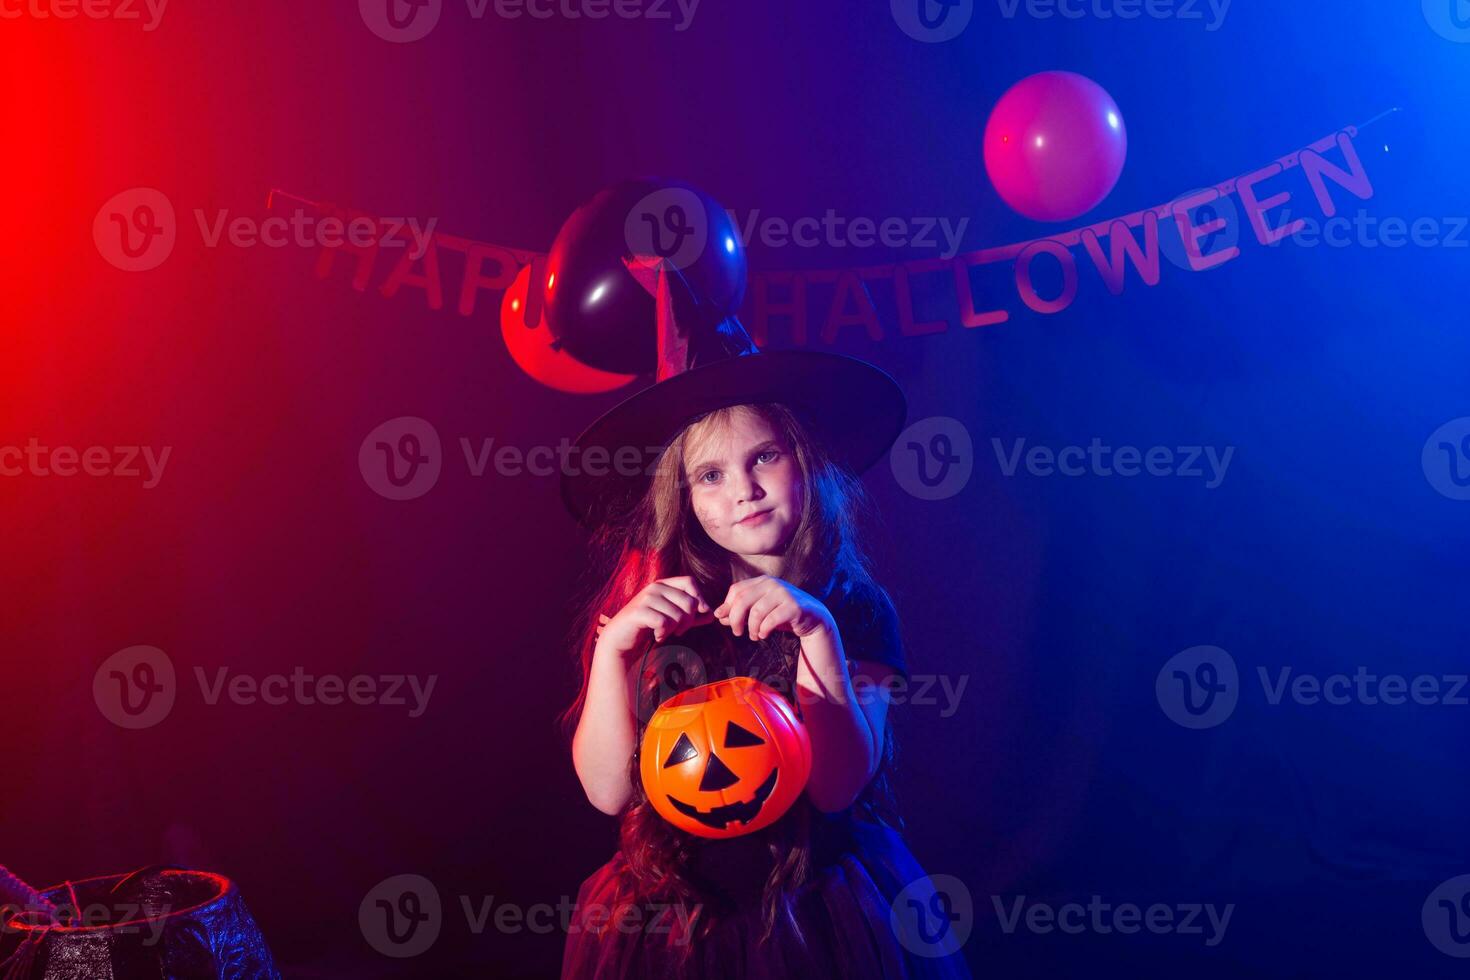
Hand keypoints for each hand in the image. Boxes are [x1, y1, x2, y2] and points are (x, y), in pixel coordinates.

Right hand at [596, 576, 714, 655]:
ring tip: (664, 633)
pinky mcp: (639, 612)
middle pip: (689, 602)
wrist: (621, 638)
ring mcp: (646, 598)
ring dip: (674, 630)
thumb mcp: (673, 619)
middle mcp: (656, 587)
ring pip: (678, 616)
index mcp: (664, 584)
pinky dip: (663, 634)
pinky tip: (657, 636)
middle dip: (688, 622)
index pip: (690, 582)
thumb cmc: (649, 626)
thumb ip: (692, 616)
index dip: (699, 598)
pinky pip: (664, 623)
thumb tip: (712, 615)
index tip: (699, 615)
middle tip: (678, 631)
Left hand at [714, 575, 833, 641]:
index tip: (725, 621)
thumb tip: (719, 616)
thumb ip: (740, 612)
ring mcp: (784, 593)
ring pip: (756, 612)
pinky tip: (764, 635)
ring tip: (754, 636)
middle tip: (737, 632)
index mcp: (762, 581)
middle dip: (735, 619)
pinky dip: (764, 630)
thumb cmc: (781, 614)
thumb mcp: (759, 611)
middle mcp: (772, 584)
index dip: (727, 606)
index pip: (736, 590)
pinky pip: (771, 620)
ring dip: (751, 628)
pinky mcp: (794, 606)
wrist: (812, 618)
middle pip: (743, 600)